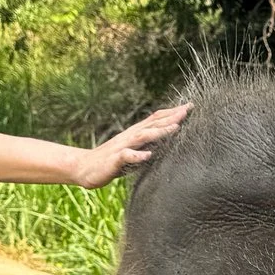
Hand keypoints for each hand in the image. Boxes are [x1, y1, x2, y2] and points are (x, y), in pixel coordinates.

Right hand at [74, 105, 191, 188]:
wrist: (85, 168)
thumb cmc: (112, 161)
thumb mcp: (134, 150)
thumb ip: (148, 144)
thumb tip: (169, 141)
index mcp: (135, 134)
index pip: (155, 119)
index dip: (172, 113)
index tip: (189, 106)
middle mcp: (130, 137)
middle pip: (152, 124)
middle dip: (171, 118)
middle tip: (187, 110)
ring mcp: (122, 147)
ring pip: (142, 137)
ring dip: (159, 132)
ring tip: (176, 128)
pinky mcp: (114, 160)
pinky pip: (126, 156)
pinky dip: (137, 155)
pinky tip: (148, 155)